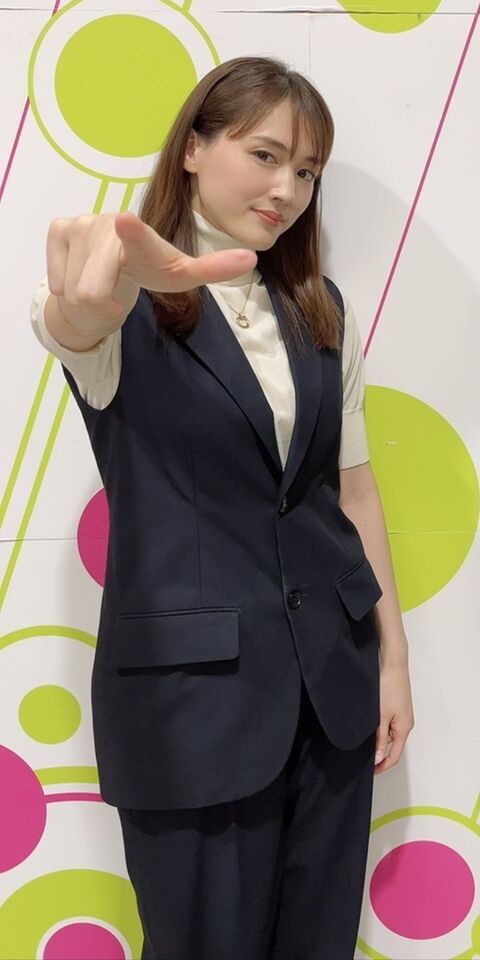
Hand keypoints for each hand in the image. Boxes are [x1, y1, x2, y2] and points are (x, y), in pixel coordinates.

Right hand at [46, 210, 256, 336]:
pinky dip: (67, 287)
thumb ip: (213, 269)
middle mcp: (108, 224)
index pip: (138, 238)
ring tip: (101, 281)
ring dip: (87, 297)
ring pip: (74, 290)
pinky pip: (56, 280)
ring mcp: (80, 224)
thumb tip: (252, 258)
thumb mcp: (179, 275)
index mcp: (143, 237)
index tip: (126, 221)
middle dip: (101, 303)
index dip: (132, 233)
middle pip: (93, 292)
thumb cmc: (148, 270)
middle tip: (115, 291)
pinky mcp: (59, 229)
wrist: (112, 268)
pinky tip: (80, 273)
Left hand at [374, 658, 414, 774]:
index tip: (370, 771)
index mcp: (404, 729)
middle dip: (380, 755)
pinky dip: (381, 730)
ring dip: (379, 741)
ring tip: (364, 743)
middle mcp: (406, 723)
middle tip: (364, 759)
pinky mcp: (398, 706)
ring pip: (391, 735)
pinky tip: (369, 726)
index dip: (382, 766)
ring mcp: (403, 714)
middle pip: (394, 746)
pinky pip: (390, 724)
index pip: (394, 756)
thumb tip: (380, 758)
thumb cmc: (389, 686)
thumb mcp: (381, 717)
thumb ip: (380, 739)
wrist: (393, 663)